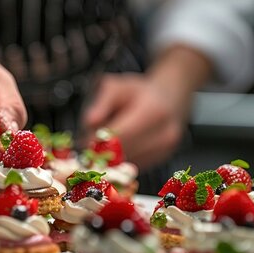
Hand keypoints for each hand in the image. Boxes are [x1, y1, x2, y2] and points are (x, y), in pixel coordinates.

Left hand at [82, 45, 211, 170]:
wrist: (168, 99)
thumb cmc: (139, 92)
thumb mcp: (117, 86)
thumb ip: (101, 102)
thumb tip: (89, 122)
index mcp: (153, 111)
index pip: (120, 135)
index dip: (98, 140)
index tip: (84, 139)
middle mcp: (164, 133)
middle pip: (122, 151)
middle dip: (102, 149)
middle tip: (90, 141)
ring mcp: (165, 149)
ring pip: (126, 162)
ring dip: (110, 156)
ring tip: (107, 140)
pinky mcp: (161, 160)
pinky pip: (132, 166)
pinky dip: (121, 160)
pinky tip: (120, 146)